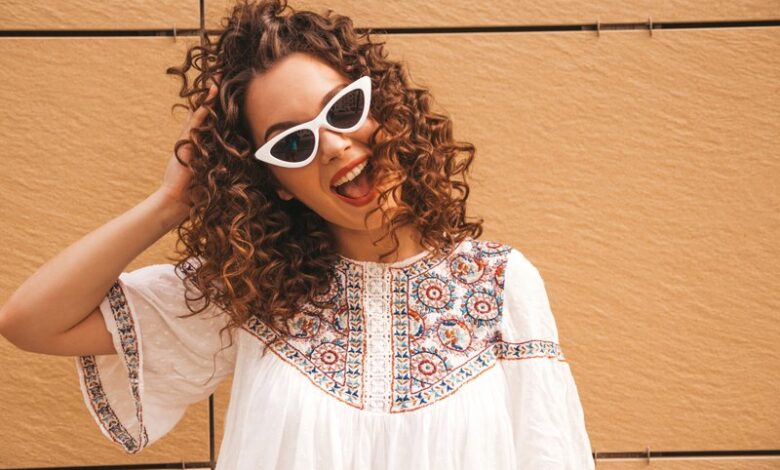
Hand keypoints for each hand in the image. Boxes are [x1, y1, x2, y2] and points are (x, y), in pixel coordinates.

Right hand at [158, 80, 219, 211]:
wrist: (179, 199)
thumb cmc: (198, 192)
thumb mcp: (214, 175)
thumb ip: (223, 166)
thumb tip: (249, 167)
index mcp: (206, 144)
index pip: (215, 121)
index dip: (221, 107)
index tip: (231, 92)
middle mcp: (199, 138)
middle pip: (208, 112)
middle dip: (215, 95)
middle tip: (223, 75)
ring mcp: (192, 138)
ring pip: (202, 113)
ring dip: (210, 96)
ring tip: (217, 79)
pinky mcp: (187, 141)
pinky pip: (197, 121)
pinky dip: (204, 108)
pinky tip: (211, 95)